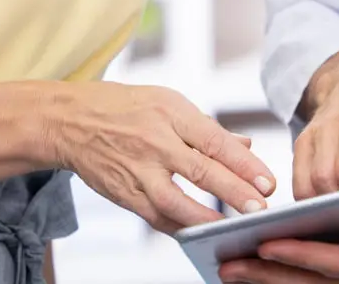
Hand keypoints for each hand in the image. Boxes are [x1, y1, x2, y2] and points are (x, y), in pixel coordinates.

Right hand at [45, 81, 274, 233]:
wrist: (71, 121)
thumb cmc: (126, 107)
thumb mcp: (168, 102)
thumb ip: (207, 129)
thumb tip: (245, 147)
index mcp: (171, 112)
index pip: (214, 140)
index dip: (243, 163)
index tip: (267, 182)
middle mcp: (155, 141)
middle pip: (200, 170)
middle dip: (233, 191)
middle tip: (260, 207)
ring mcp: (137, 170)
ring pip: (175, 200)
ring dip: (206, 217)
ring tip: (232, 228)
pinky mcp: (123, 193)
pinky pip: (155, 216)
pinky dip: (179, 227)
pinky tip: (200, 234)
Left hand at [218, 163, 338, 283]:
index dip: (308, 253)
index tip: (271, 241)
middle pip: (318, 280)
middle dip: (273, 273)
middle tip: (226, 263)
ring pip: (314, 283)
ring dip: (273, 277)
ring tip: (230, 266)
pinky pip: (322, 278)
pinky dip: (290, 274)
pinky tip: (262, 266)